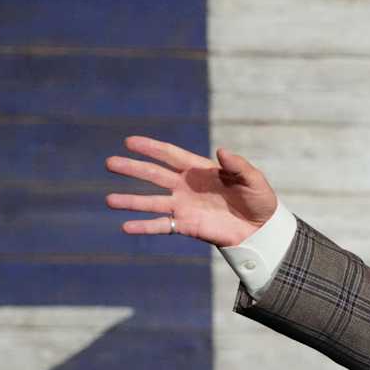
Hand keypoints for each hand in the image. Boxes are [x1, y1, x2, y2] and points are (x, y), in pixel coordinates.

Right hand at [106, 136, 277, 246]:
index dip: (150, 147)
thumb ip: (238, 165)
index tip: (129, 141)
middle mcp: (186, 186)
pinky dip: (144, 226)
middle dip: (132, 168)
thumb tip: (221, 151)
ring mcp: (184, 206)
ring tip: (109, 200)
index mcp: (199, 169)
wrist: (261, 229)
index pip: (170, 155)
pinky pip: (162, 225)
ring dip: (131, 201)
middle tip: (109, 163)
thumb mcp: (253, 179)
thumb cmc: (258, 199)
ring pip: (152, 201)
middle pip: (154, 175)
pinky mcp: (186, 226)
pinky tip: (126, 227)